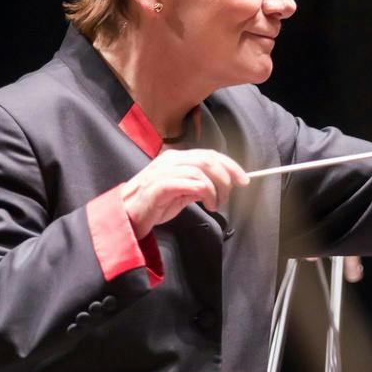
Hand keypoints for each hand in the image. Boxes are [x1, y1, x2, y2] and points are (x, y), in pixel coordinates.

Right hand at [119, 149, 249, 238]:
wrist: (128, 216)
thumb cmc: (154, 204)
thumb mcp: (182, 193)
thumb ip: (199, 185)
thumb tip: (222, 185)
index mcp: (176, 158)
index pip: (209, 154)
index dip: (230, 165)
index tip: (243, 179)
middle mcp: (170, 160)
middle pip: (208, 159)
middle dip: (227, 175)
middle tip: (231, 193)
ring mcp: (164, 171)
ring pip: (201, 170)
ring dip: (216, 188)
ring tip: (215, 203)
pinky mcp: (161, 186)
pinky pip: (192, 183)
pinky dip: (206, 193)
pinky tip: (208, 205)